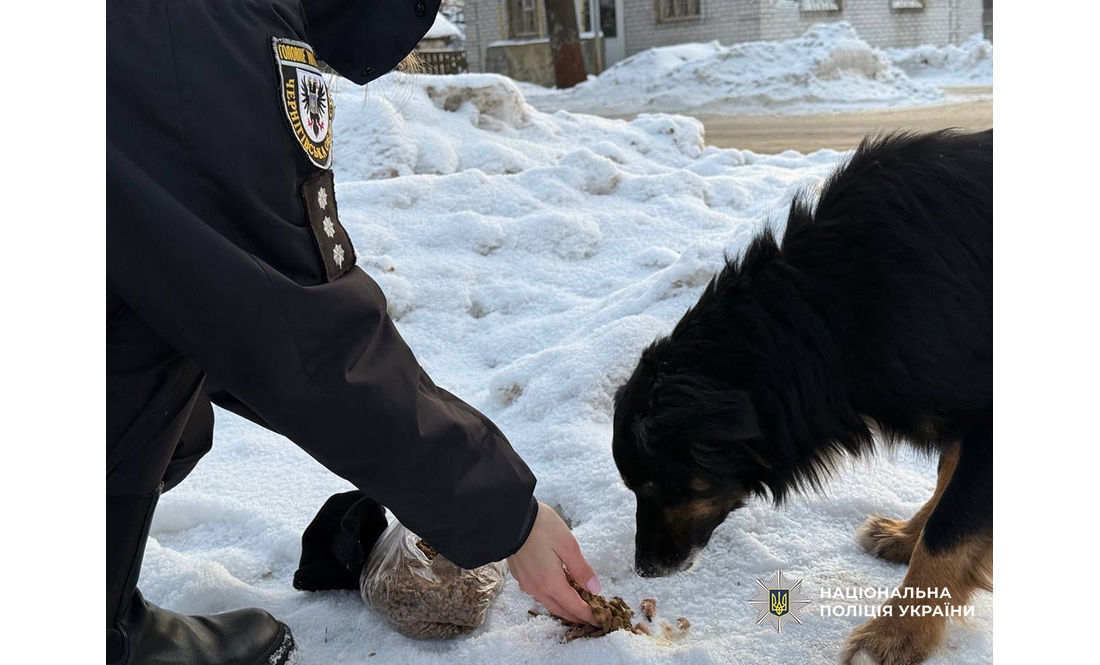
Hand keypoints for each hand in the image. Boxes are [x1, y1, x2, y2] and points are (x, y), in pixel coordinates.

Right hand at [507, 501, 601, 625]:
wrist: (509, 517)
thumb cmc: (540, 526)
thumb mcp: (567, 544)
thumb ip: (581, 569)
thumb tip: (594, 589)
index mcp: (551, 582)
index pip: (574, 607)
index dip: (589, 615)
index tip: (601, 621)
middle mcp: (537, 588)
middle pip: (561, 610)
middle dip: (577, 616)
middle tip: (592, 617)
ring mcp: (526, 583)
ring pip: (548, 603)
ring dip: (564, 607)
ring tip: (577, 604)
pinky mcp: (519, 576)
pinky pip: (539, 594)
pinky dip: (552, 597)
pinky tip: (558, 589)